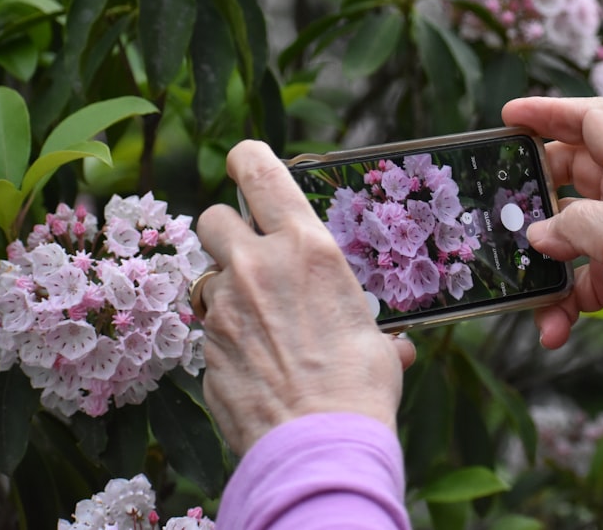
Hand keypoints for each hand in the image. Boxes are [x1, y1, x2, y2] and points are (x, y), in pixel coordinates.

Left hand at [195, 140, 415, 454]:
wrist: (320, 442)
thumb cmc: (360, 387)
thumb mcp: (376, 344)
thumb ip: (376, 334)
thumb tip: (397, 349)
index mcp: (306, 248)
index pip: (258, 171)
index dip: (246, 159)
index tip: (245, 162)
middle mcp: (257, 267)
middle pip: (212, 218)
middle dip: (227, 231)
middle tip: (250, 254)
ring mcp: (224, 308)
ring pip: (206, 277)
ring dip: (226, 289)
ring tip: (258, 320)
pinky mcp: (205, 348)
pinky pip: (208, 330)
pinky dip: (226, 338)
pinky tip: (255, 363)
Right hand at [502, 97, 602, 381]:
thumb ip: (574, 224)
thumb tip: (538, 235)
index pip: (591, 120)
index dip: (549, 112)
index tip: (508, 116)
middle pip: (568, 172)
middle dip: (534, 191)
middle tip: (501, 203)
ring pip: (563, 230)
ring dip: (542, 259)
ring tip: (524, 279)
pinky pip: (572, 278)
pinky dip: (558, 301)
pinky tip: (553, 326)